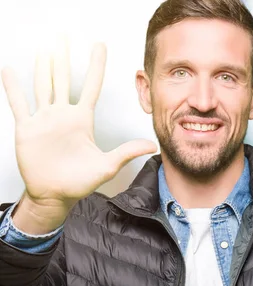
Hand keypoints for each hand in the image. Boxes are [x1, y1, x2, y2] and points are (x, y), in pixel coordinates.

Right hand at [1, 40, 156, 212]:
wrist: (55, 195)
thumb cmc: (80, 182)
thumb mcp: (107, 165)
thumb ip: (127, 152)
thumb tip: (152, 145)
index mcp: (83, 120)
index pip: (91, 86)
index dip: (95, 66)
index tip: (99, 47)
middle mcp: (63, 115)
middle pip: (63, 79)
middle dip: (64, 58)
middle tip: (64, 37)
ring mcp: (44, 120)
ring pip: (43, 86)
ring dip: (43, 68)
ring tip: (46, 50)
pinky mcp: (27, 129)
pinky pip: (18, 104)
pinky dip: (12, 87)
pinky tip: (9, 71)